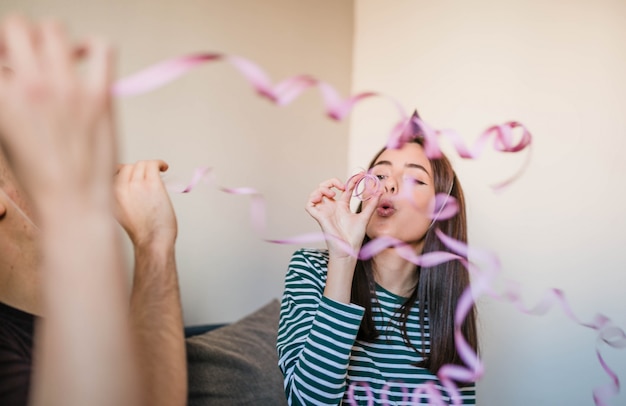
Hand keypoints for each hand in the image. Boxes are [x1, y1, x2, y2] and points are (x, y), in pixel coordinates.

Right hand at [0, 16, 114, 211]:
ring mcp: (67, 88)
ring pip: (55, 29)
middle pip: (19, 27)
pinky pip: (101, 47)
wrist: (73, 203)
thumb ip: (7, 99)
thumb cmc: (40, 177)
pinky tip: (88, 60)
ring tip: (60, 57)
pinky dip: (93, 45)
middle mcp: (31, 85)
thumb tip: (13, 75)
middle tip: (32, 56)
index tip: (10, 66)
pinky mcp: (100, 96)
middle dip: (21, 37)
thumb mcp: (7, 135)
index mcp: (1, 96)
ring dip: (54, 38)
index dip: (1, 54)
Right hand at [114, 160, 176, 249]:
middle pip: (128, 167)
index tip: (135, 175)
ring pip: (141, 164)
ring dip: (151, 167)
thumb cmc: (141, 232)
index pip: (114, 173)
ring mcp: (135, 185)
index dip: (126, 172)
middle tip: (149, 177)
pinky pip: (153, 164)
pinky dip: (160, 163)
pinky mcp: (151, 184)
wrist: (152, 241)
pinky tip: (164, 168)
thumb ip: (120, 197)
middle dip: (140, 171)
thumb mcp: (120, 213)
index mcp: (109, 196)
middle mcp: (119, 188)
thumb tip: (129, 180)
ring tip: (159, 172)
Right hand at [305, 173, 380, 257]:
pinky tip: (321, 198)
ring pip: (316, 193)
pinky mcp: (319, 217)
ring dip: (322, 189)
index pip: (345, 189)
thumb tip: (379, 192)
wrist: (348, 249)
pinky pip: (309, 205)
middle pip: (326, 187)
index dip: (351, 180)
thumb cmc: (354, 237)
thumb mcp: (365, 217)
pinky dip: (312, 198)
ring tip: (332, 194)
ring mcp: (325, 211)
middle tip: (341, 187)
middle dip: (332, 182)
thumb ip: (371, 205)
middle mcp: (332, 207)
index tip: (360, 175)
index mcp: (343, 207)